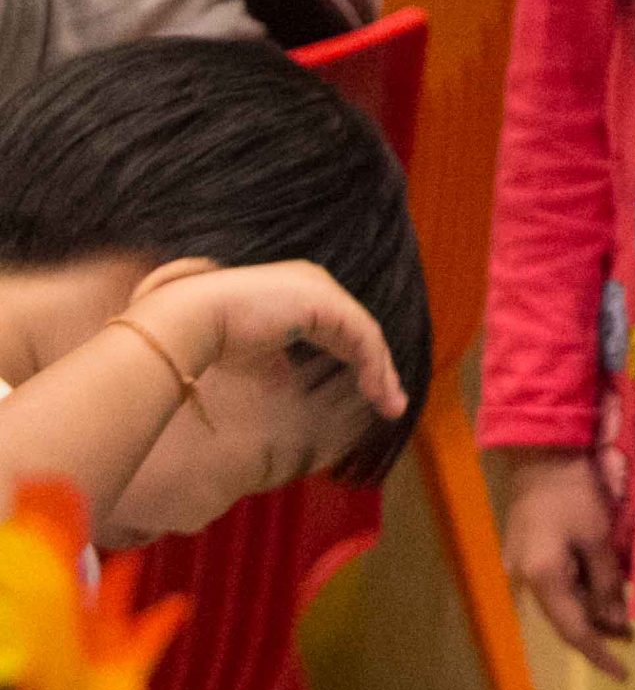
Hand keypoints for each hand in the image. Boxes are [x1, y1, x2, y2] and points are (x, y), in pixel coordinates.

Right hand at [124, 258, 407, 422]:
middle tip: (390, 403)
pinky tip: (378, 394)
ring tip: (391, 407)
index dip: (357, 361)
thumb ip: (286, 360)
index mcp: (297, 291)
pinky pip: (363, 339)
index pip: (340, 328)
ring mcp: (322, 289)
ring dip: (381, 374)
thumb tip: (295, 383)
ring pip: (366, 337)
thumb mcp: (260, 353)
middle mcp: (314, 282)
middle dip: (378, 369)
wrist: (189, 320)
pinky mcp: (328, 303)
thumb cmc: (212, 337)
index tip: (369, 393)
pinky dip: (374, 368)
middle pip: (358, 331)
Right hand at [499, 447, 632, 680]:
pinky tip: (603, 589)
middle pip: (566, 618)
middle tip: (632, 637)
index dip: (598, 654)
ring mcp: (523, 567)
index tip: (621, 674)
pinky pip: (557, 584)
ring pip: (562, 602)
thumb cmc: (572, 493)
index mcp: (543, 579)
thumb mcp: (597, 539)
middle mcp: (526, 580)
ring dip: (592, 610)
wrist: (540, 455)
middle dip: (599, 630)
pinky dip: (581, 591)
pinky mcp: (527, 554)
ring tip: (623, 616)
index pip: (573, 631)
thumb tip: (615, 623)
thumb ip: (606, 584)